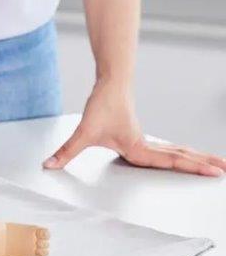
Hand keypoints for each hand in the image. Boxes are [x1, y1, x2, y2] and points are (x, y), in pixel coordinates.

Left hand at [44, 81, 225, 176]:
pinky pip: (169, 149)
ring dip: (196, 159)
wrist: (110, 83)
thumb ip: (66, 151)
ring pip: (177, 152)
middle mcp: (146, 144)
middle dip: (203, 165)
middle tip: (225, 172)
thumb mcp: (83, 132)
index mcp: (138, 147)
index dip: (192, 167)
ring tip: (217, 166)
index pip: (170, 160)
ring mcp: (146, 140)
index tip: (213, 172)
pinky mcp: (141, 136)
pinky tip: (187, 159)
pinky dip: (183, 154)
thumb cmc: (101, 106)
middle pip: (180, 157)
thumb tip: (48, 165)